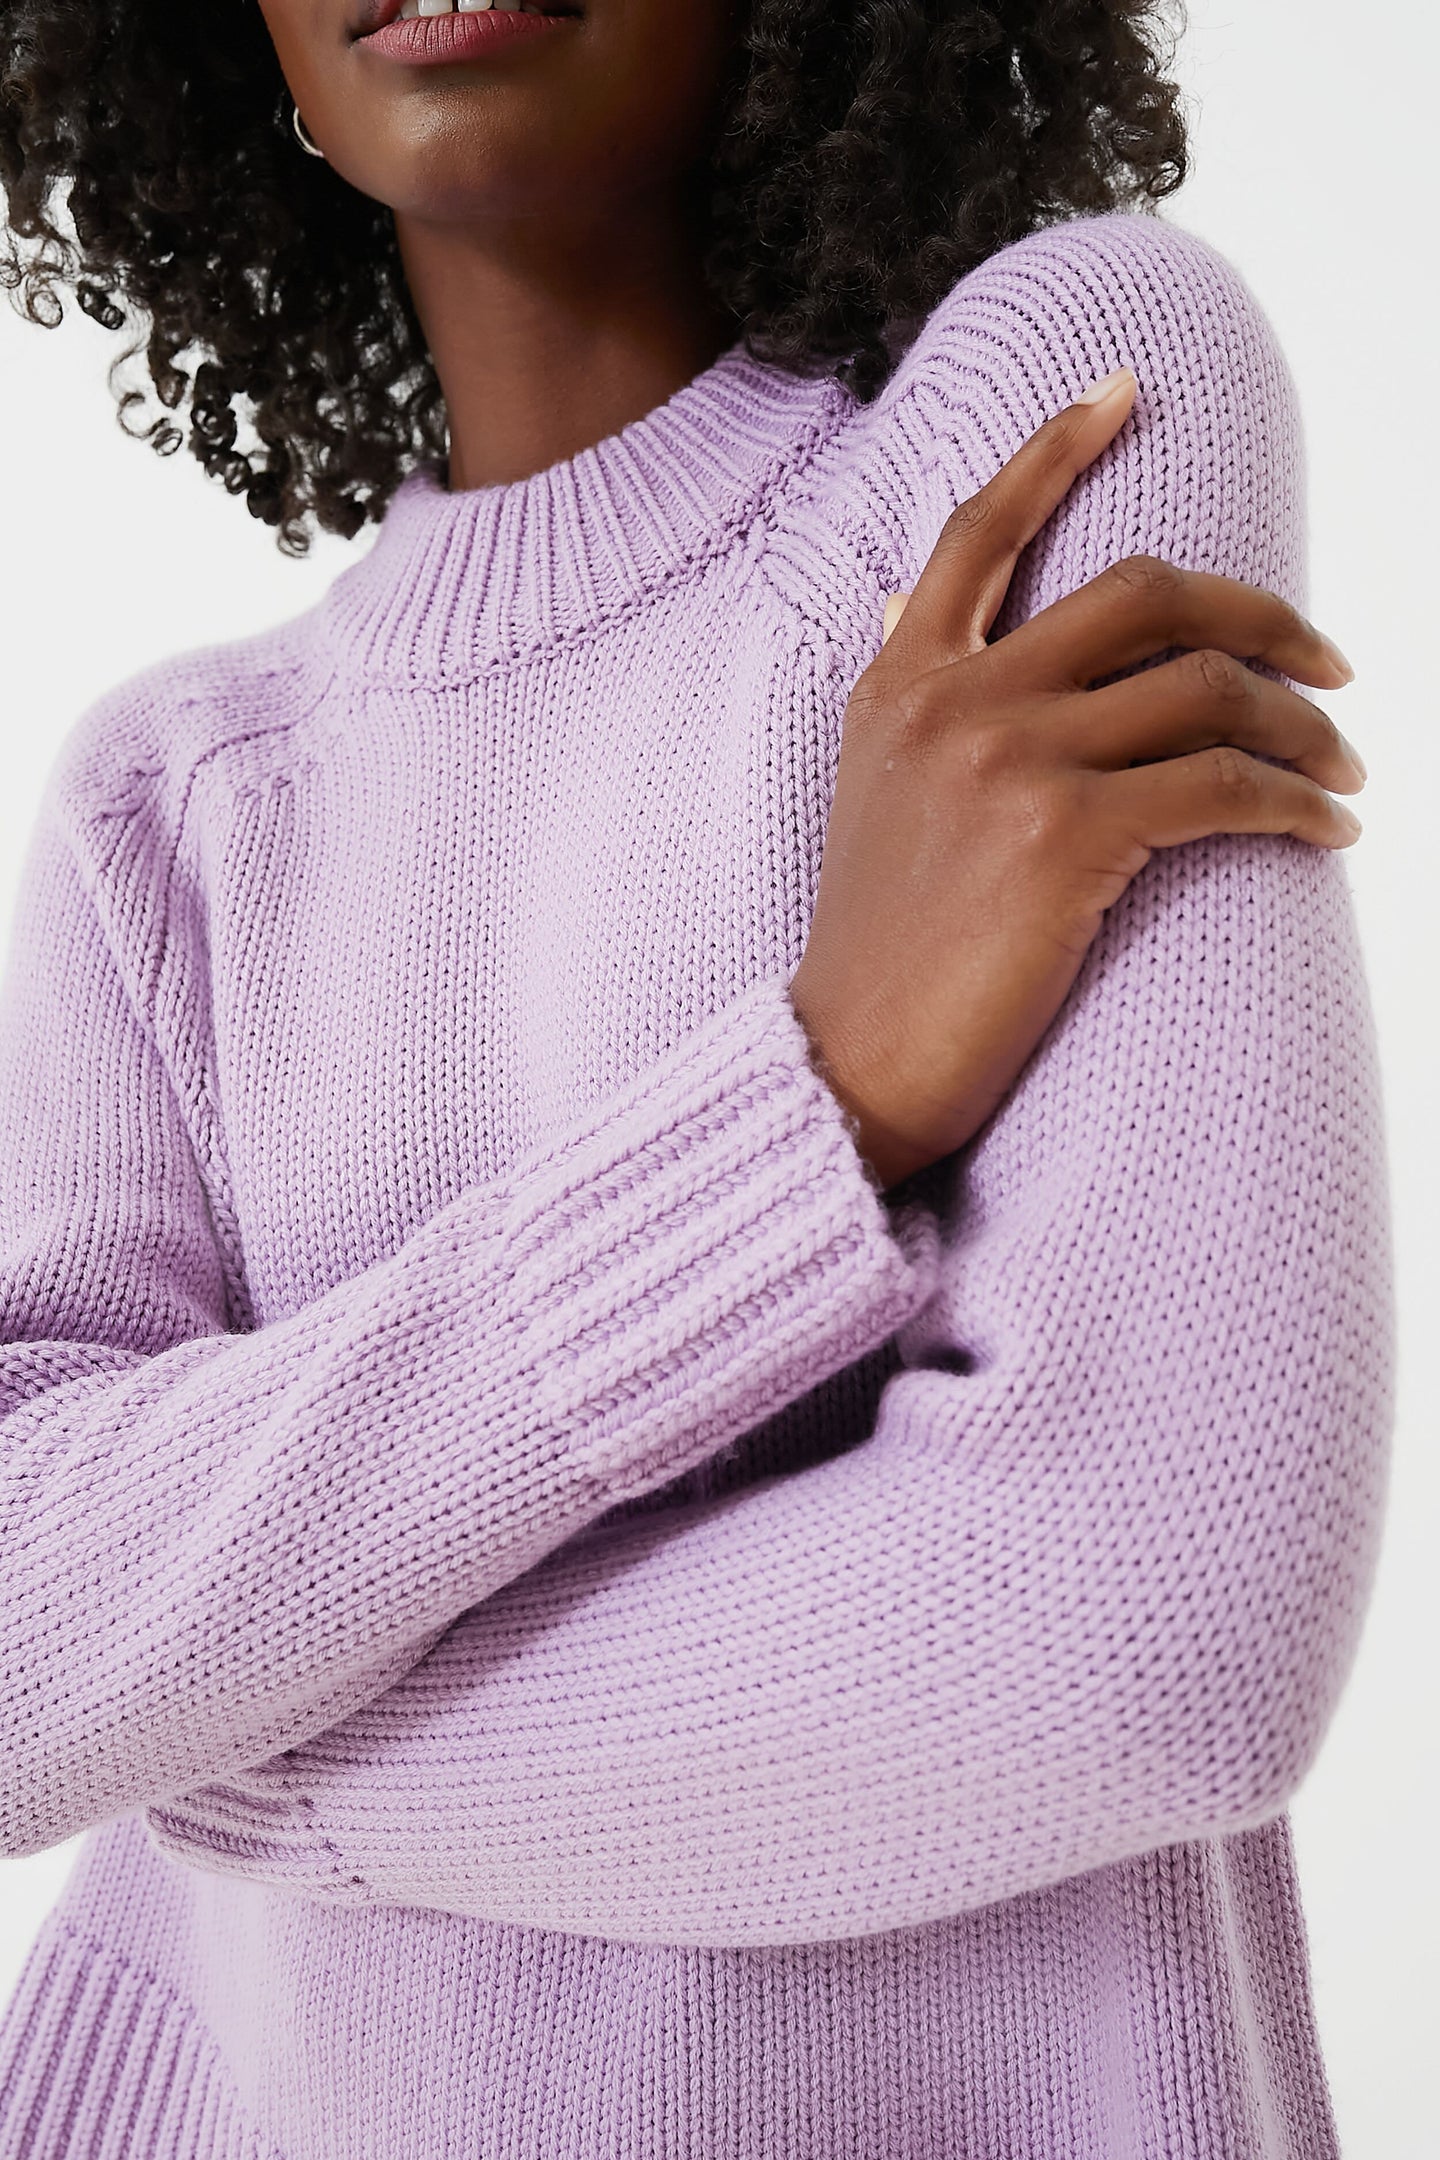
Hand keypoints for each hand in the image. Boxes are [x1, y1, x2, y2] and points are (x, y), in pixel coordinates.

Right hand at [787, 367, 1365, 1196]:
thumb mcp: (870, 789)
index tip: (1124, 387)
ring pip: (1205, 690)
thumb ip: (906, 687)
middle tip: (1330, 660)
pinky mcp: (1068, 838)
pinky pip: (1224, 786)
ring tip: (1344, 769)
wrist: (851, 1060)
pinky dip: (1297, 802)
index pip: (981, 530)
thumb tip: (906, 600)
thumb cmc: (878, 946)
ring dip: (1304, 725)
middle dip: (1263, 615)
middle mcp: (955, 700)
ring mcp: (1011, 762)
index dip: (1055, 446)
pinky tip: (1328, 828)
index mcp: (902, 680)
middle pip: (1145, 593)